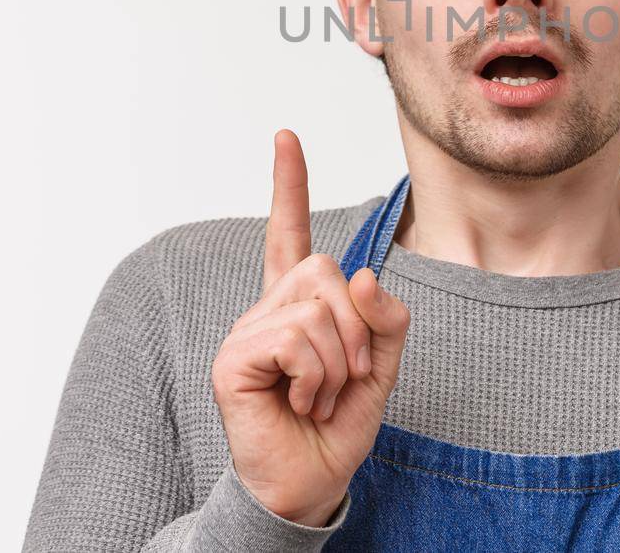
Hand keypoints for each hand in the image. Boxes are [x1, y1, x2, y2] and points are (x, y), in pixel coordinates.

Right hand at [211, 130, 410, 525]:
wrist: (310, 484)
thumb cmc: (336, 427)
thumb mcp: (381, 368)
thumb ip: (385, 319)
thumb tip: (363, 275)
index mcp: (298, 306)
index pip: (288, 234)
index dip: (288, 185)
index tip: (286, 136)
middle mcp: (266, 310)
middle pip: (325, 270)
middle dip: (356, 328)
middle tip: (345, 376)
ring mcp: (246, 332)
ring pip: (317, 306)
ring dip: (338, 361)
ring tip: (320, 396)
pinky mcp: (234, 359)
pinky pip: (296, 337)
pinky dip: (315, 375)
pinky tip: (300, 401)